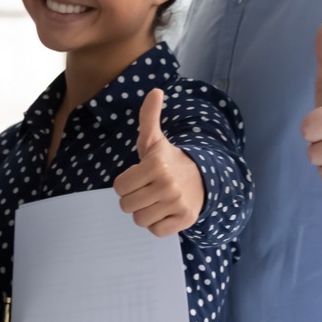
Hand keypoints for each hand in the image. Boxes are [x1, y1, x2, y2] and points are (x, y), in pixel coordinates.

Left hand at [112, 89, 204, 237]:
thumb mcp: (154, 140)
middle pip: (127, 205)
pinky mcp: (185, 220)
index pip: (119, 187)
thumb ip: (148, 117)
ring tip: (155, 200)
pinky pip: (156, 231)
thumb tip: (155, 90)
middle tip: (146, 190)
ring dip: (144, 213)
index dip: (124, 184)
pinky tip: (164, 211)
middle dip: (132, 199)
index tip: (137, 178)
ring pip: (140, 220)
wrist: (202, 178)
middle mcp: (168, 184)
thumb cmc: (169, 160)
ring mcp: (178, 203)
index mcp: (156, 165)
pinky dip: (157, 225)